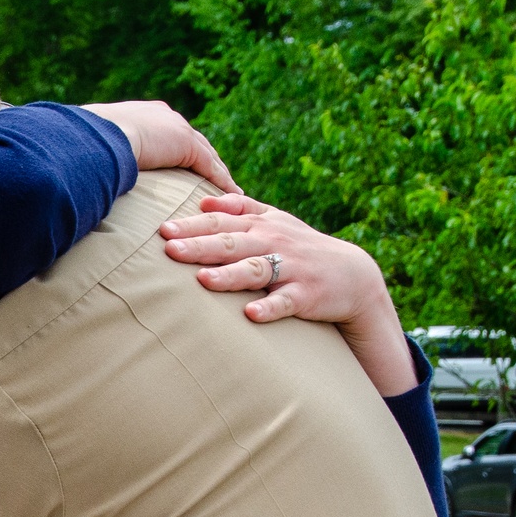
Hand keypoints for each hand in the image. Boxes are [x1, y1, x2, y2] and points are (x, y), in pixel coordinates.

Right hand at [83, 102, 241, 194]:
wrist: (100, 136)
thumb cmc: (89, 144)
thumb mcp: (99, 150)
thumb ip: (105, 159)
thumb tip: (89, 173)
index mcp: (146, 115)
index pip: (172, 135)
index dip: (183, 150)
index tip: (191, 164)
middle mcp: (165, 117)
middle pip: (195, 142)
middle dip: (208, 160)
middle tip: (220, 179)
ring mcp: (178, 129)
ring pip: (207, 155)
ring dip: (219, 173)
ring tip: (230, 192)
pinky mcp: (186, 145)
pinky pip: (210, 167)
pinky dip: (222, 182)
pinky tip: (233, 196)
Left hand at [160, 195, 417, 396]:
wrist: (352, 275)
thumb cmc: (302, 249)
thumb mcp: (275, 222)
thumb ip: (240, 210)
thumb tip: (204, 201)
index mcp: (262, 226)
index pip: (222, 223)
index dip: (193, 225)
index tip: (163, 228)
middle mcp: (274, 244)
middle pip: (231, 244)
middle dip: (200, 246)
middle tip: (170, 249)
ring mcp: (291, 270)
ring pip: (256, 271)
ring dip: (229, 276)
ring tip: (202, 281)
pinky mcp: (306, 296)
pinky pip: (285, 303)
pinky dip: (269, 308)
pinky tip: (250, 315)